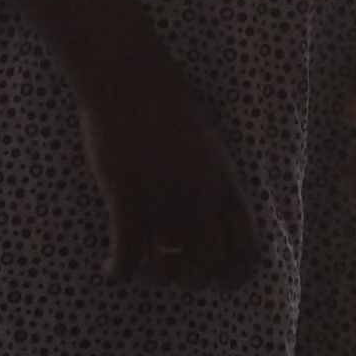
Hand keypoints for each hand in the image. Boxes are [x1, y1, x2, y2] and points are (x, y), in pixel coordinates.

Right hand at [75, 50, 260, 290]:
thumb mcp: (207, 142)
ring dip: (154, 278)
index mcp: (225, 182)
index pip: (248, 249)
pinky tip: (108, 271)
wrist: (128, 73)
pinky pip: (126, 253)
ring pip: (168, 267)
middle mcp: (201, 194)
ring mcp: (164, 195)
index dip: (234, 276)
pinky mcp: (127, 194)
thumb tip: (210, 213)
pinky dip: (117, 272)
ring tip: (141, 269)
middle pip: (208, 265)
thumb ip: (212, 180)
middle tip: (169, 270)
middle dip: (190, 280)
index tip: (213, 282)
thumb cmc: (164, 102)